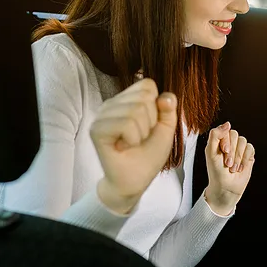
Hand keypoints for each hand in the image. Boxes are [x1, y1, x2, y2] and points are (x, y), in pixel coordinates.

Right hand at [89, 78, 177, 214]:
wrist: (134, 181)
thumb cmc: (148, 155)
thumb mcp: (165, 129)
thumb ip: (168, 109)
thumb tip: (165, 97)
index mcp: (126, 99)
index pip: (147, 85)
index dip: (156, 107)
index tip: (150, 126)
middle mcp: (111, 103)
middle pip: (144, 97)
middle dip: (150, 122)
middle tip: (140, 137)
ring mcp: (102, 115)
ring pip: (135, 110)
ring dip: (142, 133)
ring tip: (131, 143)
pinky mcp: (97, 129)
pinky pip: (126, 124)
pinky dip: (132, 139)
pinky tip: (123, 147)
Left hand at [203, 122, 254, 215]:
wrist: (225, 188)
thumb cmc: (216, 172)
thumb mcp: (211, 153)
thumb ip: (215, 136)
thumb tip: (228, 124)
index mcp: (219, 140)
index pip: (226, 130)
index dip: (226, 141)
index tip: (224, 152)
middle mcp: (230, 142)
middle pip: (235, 135)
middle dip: (232, 152)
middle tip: (227, 164)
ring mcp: (239, 148)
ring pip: (243, 142)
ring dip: (238, 157)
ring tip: (233, 168)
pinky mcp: (248, 155)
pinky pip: (250, 148)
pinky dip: (245, 159)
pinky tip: (240, 168)